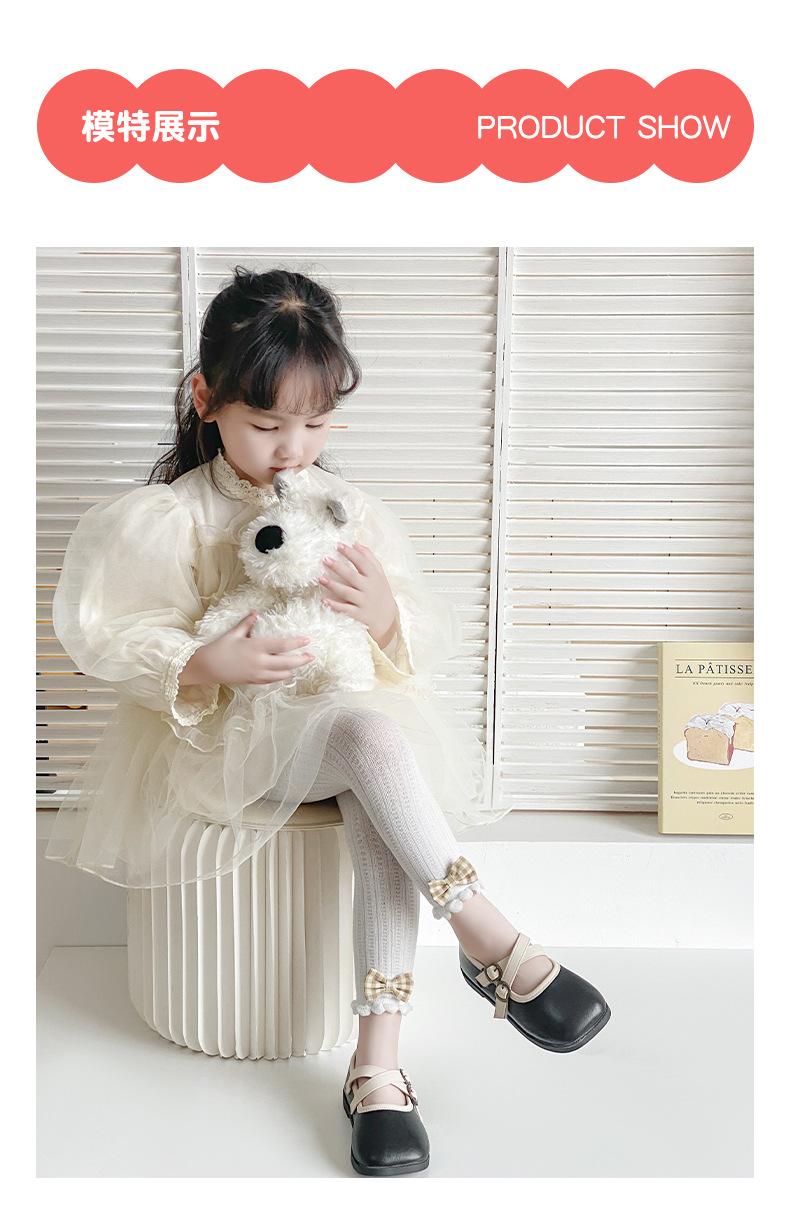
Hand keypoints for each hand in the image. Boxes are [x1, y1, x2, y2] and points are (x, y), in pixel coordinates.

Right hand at [179, 612, 314, 687]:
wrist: (207, 668)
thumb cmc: (219, 648)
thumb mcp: (234, 633)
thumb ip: (247, 623)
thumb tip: (256, 612)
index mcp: (256, 647)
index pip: (282, 645)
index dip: (297, 643)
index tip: (308, 640)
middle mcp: (259, 662)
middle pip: (287, 663)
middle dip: (302, 660)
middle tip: (312, 656)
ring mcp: (257, 674)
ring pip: (282, 674)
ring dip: (293, 669)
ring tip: (300, 664)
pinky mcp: (253, 681)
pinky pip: (272, 680)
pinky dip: (281, 676)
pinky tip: (285, 673)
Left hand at [318, 541, 398, 645]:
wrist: (387, 618)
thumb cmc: (380, 592)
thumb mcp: (379, 574)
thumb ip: (369, 558)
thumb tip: (356, 543)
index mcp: (374, 577)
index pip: (362, 562)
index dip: (350, 553)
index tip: (338, 545)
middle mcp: (369, 588)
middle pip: (352, 576)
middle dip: (338, 567)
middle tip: (325, 559)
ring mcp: (364, 602)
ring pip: (346, 592)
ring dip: (332, 585)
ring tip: (320, 578)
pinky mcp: (359, 614)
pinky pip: (345, 609)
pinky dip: (334, 605)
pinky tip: (324, 600)